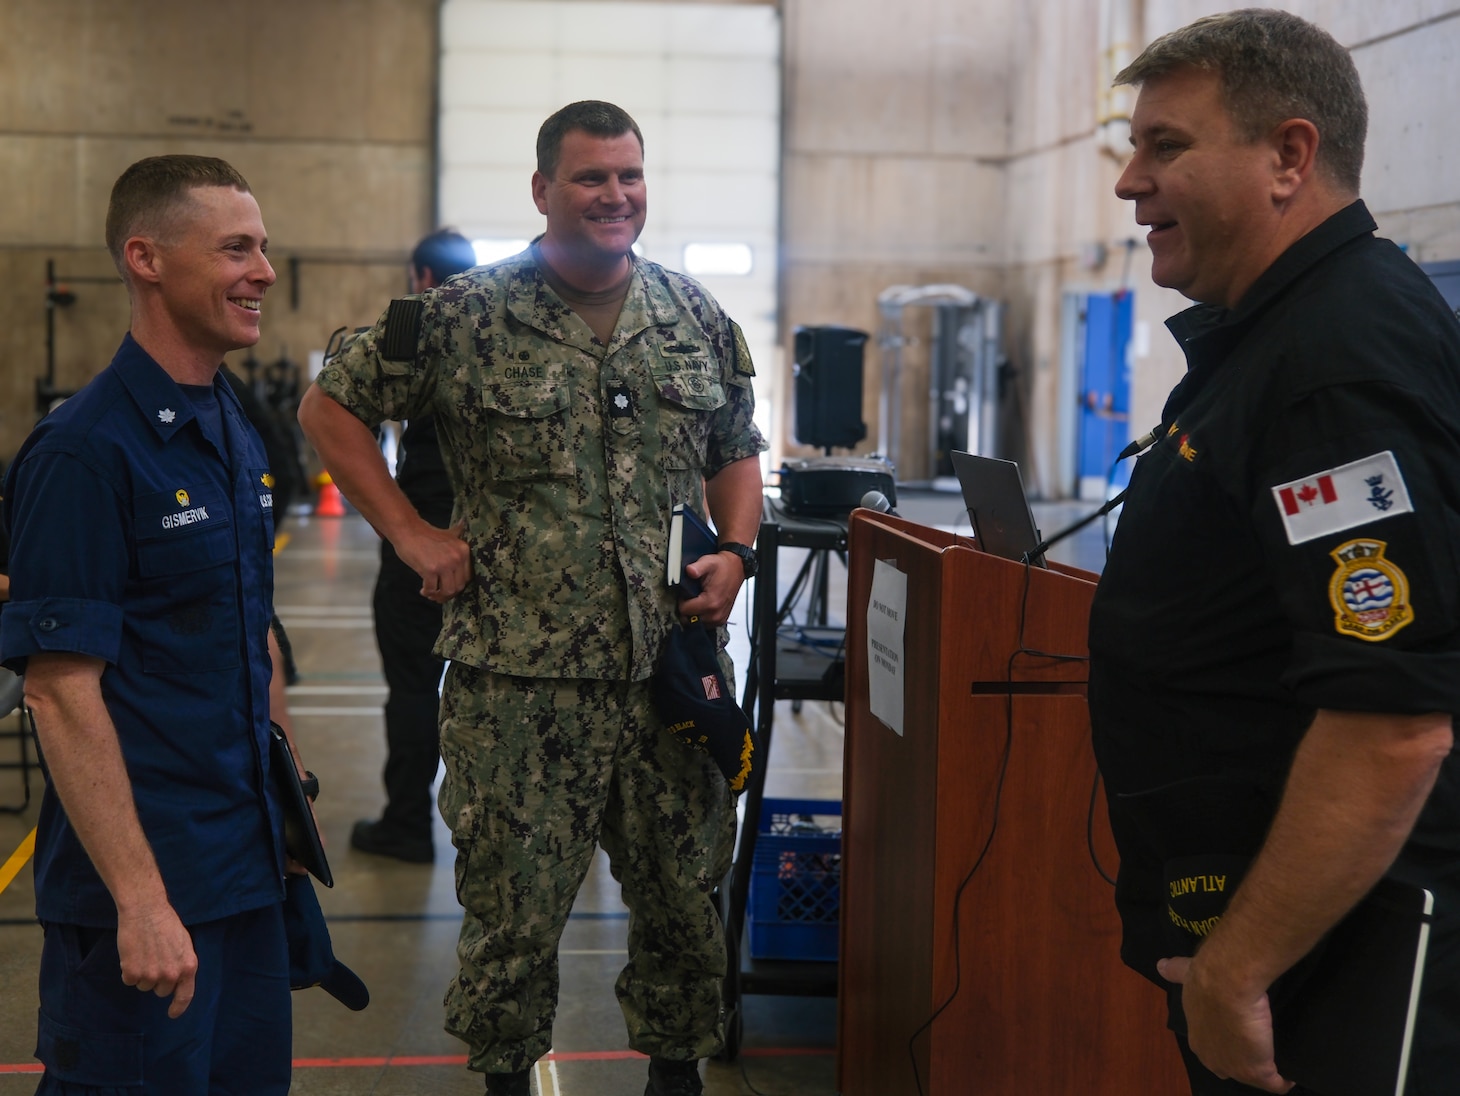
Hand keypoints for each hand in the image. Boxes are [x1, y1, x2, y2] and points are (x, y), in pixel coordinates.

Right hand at [117, 902, 197, 1018]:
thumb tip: (177, 981)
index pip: (185, 995)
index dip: (178, 1007)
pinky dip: (128, 970)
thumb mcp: (184, 944)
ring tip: (145, 952)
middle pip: (161, 991)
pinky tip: (133, 953)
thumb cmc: (166, 924)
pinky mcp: (132, 973)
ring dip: (142, 974)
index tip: (172, 1014)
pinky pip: (129, 980)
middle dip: (157, 979)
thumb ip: (182, 964)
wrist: (146, 911)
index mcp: (188, 966)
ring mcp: (151, 976)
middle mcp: (171, 975)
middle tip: (155, 958)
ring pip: (144, 986)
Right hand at [397, 519, 470, 602]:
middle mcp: (457, 558)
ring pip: (448, 591)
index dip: (458, 585)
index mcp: (464, 550)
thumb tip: (465, 520)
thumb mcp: (448, 533)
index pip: (468, 577)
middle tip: (438, 594)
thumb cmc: (426, 534)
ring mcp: (444, 564)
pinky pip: (432, 589)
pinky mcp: (430, 570)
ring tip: (431, 594)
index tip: (448, 587)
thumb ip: (458, 532)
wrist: (407, 530)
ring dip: (439, 596)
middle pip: (459, 586)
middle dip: (448, 594)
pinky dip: (428, 592)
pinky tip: (423, 590)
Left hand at [680, 550, 745, 625]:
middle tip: (692, 596)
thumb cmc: (721, 566)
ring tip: (698, 600)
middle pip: (689, 619)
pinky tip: (703, 605)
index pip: (685, 611)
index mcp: (711, 602)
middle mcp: (716, 614)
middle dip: (687, 608)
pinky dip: (701, 616)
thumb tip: (689, 571)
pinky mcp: (721, 620)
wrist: (735, 569)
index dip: (682, 600)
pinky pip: (705, 624)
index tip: (686, 592)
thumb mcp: (708, 562)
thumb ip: (697, 568)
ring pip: (696, 623)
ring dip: (694, 613)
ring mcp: (719, 619)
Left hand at [1158, 955, 1293, 1093]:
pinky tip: (1291, 1074)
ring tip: (1276, 1059)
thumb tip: (1162, 966)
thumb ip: (1175, 973)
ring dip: (1263, 1070)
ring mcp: (1234, 1068)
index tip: (1237, 1035)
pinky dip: (1283, 1082)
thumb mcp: (1187, 976)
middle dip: (1240, 1061)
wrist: (1226, 985)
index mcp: (1197, 1038)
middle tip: (1256, 1046)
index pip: (1210, 1049)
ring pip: (1251, 1077)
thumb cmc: (1207, 981)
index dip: (1223, 1044)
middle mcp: (1212, 1058)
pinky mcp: (1258, 1071)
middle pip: (1228, 1067)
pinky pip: (1274, 1084)